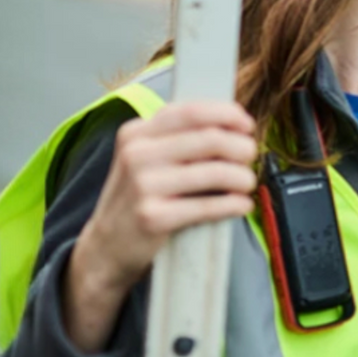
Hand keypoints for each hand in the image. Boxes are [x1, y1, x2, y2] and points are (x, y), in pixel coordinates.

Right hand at [66, 101, 257, 353]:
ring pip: (215, 172)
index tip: (247, 126)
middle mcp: (137, 154)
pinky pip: (209, 206)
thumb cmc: (138, 197)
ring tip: (247, 183)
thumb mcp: (146, 157)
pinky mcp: (153, 217)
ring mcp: (143, 185)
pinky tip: (242, 205)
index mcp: (137, 132)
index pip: (192, 112)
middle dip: (241, 148)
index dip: (227, 115)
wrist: (107, 244)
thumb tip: (233, 125)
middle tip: (250, 157)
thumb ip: (179, 137)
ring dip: (243, 177)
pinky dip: (234, 204)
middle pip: (210, 139)